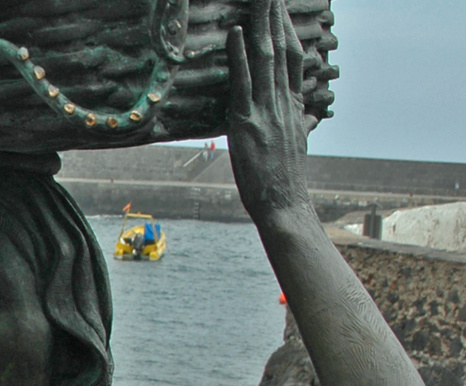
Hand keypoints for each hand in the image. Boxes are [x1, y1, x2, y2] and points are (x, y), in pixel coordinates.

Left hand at [226, 0, 313, 223]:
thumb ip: (301, 126)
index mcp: (294, 107)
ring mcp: (266, 110)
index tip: (283, 9)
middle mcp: (283, 102)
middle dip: (277, 17)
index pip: (293, 59)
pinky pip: (243, 82)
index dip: (288, 31)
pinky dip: (240, 55)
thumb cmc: (284, 180)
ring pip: (266, 58)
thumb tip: (310, 118)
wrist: (284, 203)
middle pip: (282, 49)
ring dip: (262, 24)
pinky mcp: (247, 122)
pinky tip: (237, 32)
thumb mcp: (296, 146)